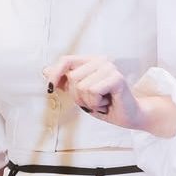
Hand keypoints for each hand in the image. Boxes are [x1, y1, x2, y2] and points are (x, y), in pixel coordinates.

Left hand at [43, 55, 175, 136]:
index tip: (51, 87)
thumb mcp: (80, 93)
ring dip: (89, 101)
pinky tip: (107, 102)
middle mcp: (101, 60)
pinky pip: (93, 91)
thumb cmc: (106, 103)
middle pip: (72, 78)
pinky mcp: (116, 78)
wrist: (129, 115)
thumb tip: (46, 71)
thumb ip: (65, 81)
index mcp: (91, 60)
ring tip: (101, 101)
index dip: (55, 73)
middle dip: (78, 96)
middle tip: (93, 100)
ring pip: (82, 87)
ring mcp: (109, 68)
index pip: (66, 60)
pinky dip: (97, 103)